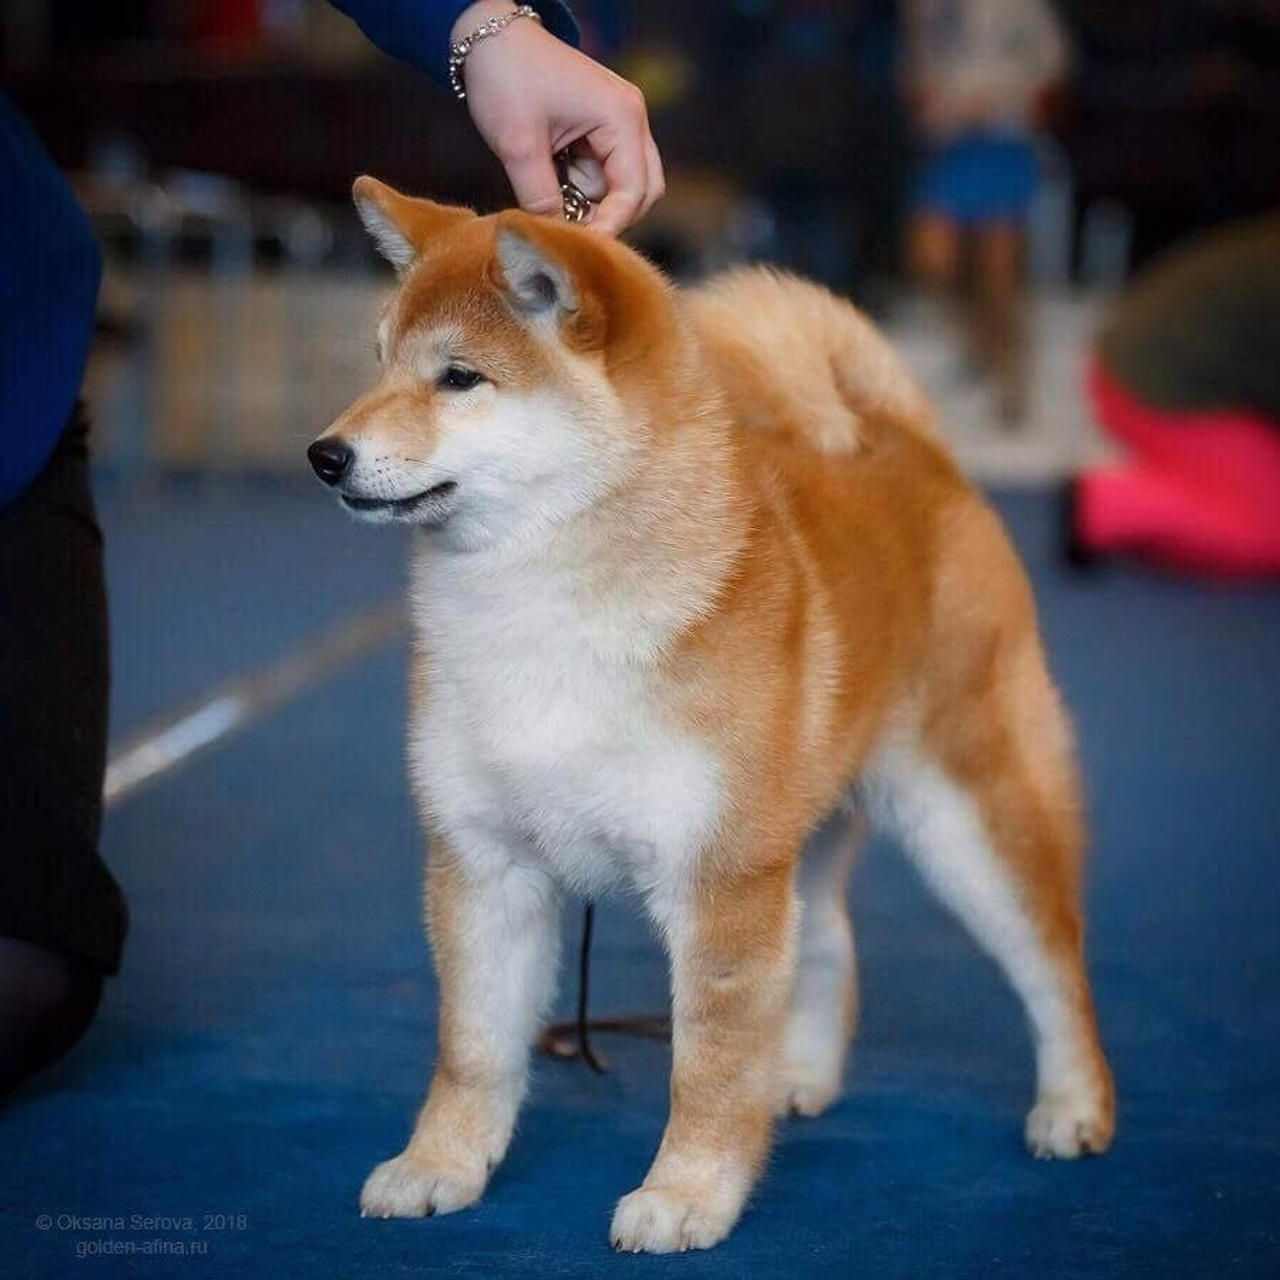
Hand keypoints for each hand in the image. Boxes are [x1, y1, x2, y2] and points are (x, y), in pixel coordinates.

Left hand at [451, 1, 663, 234]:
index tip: (580, 247)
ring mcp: (619, 123)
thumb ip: (541, 199)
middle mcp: (631, 119)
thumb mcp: (518, 146)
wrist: (488, 37)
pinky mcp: (601, 129)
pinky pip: (602, 173)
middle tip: (569, 228)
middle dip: (609, 216)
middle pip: (642, 192)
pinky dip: (579, 186)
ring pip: (620, 187)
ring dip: (589, 200)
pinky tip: (550, 174)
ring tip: (548, 188)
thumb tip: (557, 238)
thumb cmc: (506, 76)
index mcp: (621, 117)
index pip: (633, 192)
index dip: (610, 226)